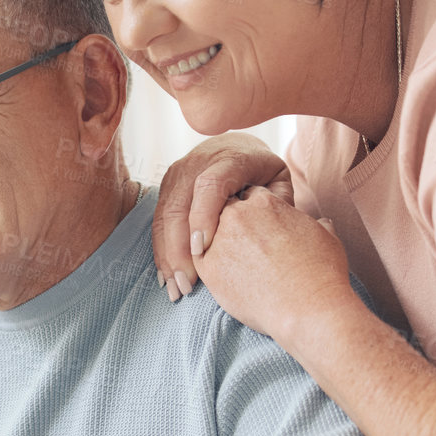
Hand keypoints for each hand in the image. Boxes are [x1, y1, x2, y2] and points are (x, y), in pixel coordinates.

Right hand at [153, 132, 291, 299]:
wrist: (235, 146)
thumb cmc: (261, 171)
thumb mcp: (277, 180)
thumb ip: (276, 203)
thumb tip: (265, 231)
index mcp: (229, 159)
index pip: (210, 184)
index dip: (203, 216)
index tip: (203, 250)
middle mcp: (197, 163)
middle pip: (180, 206)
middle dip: (179, 249)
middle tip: (188, 285)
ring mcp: (177, 175)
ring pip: (164, 217)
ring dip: (167, 255)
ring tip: (176, 289)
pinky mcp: (166, 188)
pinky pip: (158, 222)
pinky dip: (161, 251)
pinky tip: (167, 276)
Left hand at [192, 186, 355, 344]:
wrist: (307, 308)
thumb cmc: (322, 274)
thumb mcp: (326, 237)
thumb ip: (317, 224)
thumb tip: (322, 222)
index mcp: (265, 201)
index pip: (248, 196)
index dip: (252, 212)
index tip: (258, 229)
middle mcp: (238, 215)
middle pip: (223, 210)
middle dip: (230, 224)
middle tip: (242, 246)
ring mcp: (220, 240)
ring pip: (207, 234)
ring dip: (215, 244)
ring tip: (235, 265)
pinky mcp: (209, 268)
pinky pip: (198, 260)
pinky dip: (208, 265)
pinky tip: (225, 277)